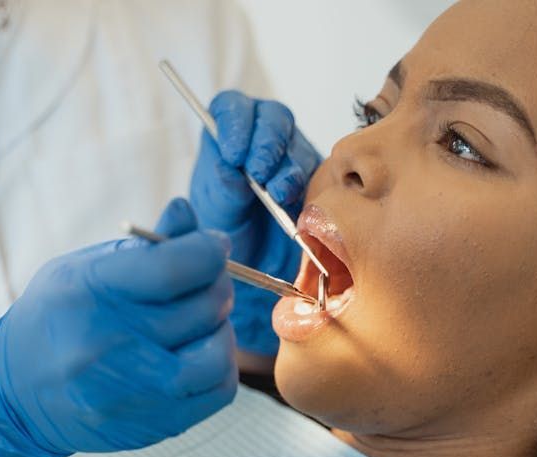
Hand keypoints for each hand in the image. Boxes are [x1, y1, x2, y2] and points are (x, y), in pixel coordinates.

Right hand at [0, 199, 237, 456]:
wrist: (13, 394)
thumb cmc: (57, 318)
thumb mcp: (85, 268)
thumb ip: (145, 246)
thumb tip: (190, 214)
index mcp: (92, 292)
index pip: (174, 267)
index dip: (209, 249)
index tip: (214, 245)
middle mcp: (109, 344)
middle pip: (203, 306)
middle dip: (217, 285)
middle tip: (207, 282)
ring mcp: (130, 391)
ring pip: (217, 354)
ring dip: (221, 331)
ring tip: (203, 323)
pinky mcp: (150, 425)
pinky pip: (218, 392)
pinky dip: (221, 368)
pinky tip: (199, 355)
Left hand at [190, 91, 321, 355]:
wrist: (255, 268)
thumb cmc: (227, 236)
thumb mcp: (217, 214)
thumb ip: (221, 189)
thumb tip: (230, 168)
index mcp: (227, 137)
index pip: (231, 108)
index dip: (234, 121)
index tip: (232, 151)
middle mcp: (262, 140)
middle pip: (271, 117)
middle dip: (266, 142)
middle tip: (258, 172)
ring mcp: (292, 158)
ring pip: (297, 144)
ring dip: (287, 166)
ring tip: (277, 193)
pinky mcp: (316, 180)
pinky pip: (319, 173)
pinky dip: (308, 185)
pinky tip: (296, 203)